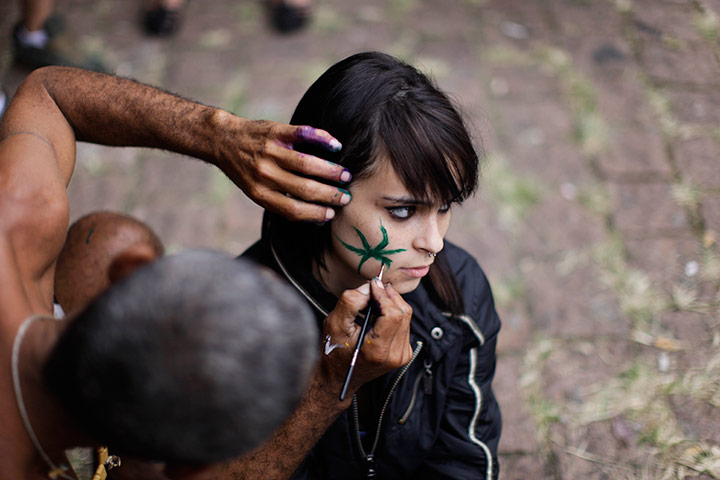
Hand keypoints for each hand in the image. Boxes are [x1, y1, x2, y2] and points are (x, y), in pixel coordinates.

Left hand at [217, 118, 351, 221]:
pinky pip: (302, 134)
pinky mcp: (275, 131)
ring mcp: (270, 151)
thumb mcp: (256, 191)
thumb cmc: (246, 170)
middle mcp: (265, 173)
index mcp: (260, 193)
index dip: (315, 213)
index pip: (293, 209)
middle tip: (345, 195)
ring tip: (345, 174)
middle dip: (329, 194)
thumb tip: (317, 218)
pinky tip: (335, 146)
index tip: (332, 213)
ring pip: (306, 164)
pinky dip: (321, 139)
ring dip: (330, 170)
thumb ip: (282, 202)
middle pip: (304, 188)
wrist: (223, 140)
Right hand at [320, 277, 412, 403]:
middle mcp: (394, 354)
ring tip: (373, 303)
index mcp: (377, 350)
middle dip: (388, 295)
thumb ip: (351, 302)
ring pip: (406, 315)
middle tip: (372, 290)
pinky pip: (405, 323)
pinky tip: (379, 316)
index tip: (372, 284)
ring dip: (391, 303)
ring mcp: (402, 355)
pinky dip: (394, 313)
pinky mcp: (404, 352)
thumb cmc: (334, 351)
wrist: (339, 377)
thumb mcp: (334, 324)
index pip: (393, 313)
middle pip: (403, 312)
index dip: (383, 294)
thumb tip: (370, 287)